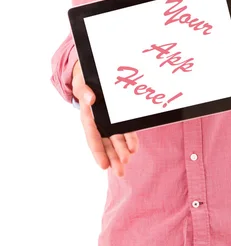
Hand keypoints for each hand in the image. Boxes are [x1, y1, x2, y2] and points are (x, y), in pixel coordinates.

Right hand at [72, 60, 138, 176]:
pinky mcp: (118, 117)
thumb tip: (91, 100)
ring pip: (115, 139)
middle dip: (113, 158)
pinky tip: (134, 148)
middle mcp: (98, 122)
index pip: (93, 137)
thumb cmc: (84, 79)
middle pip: (105, 143)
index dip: (98, 152)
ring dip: (121, 151)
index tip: (104, 166)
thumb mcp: (82, 83)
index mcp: (87, 116)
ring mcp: (109, 120)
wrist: (92, 73)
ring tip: (128, 162)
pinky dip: (129, 138)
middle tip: (120, 172)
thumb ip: (84, 92)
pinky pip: (124, 129)